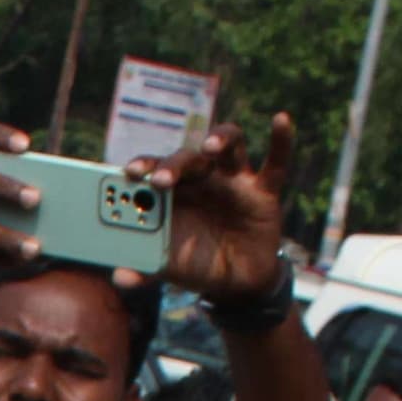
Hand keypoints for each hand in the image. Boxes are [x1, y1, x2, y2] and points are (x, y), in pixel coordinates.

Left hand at [142, 114, 299, 307]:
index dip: (144, 166)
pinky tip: (281, 120)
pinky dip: (281, 142)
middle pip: (188, 157)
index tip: (130, 172)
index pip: (156, 169)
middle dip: (175, 165)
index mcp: (175, 192)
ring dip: (221, 140)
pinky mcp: (264, 190)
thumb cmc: (196, 263)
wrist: (236, 280)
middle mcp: (203, 178)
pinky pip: (275, 163)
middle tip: (162, 181)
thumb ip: (145, 268)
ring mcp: (234, 180)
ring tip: (211, 147)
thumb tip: (120, 278)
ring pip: (229, 146)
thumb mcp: (170, 266)